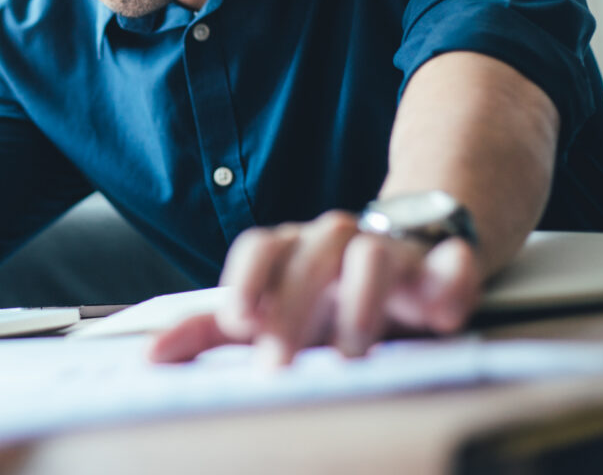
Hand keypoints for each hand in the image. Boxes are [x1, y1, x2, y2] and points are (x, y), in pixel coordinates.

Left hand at [149, 210, 482, 365]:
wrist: (408, 257)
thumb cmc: (325, 294)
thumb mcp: (268, 313)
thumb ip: (209, 332)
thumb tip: (151, 356)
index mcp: (292, 250)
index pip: (262, 247)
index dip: (248, 280)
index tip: (238, 319)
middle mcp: (336, 243)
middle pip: (311, 255)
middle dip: (292, 306)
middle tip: (278, 359)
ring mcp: (391, 250)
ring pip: (372, 252)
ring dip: (360, 297)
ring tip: (352, 348)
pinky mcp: (442, 266)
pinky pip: (451, 261)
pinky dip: (449, 279)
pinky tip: (441, 312)